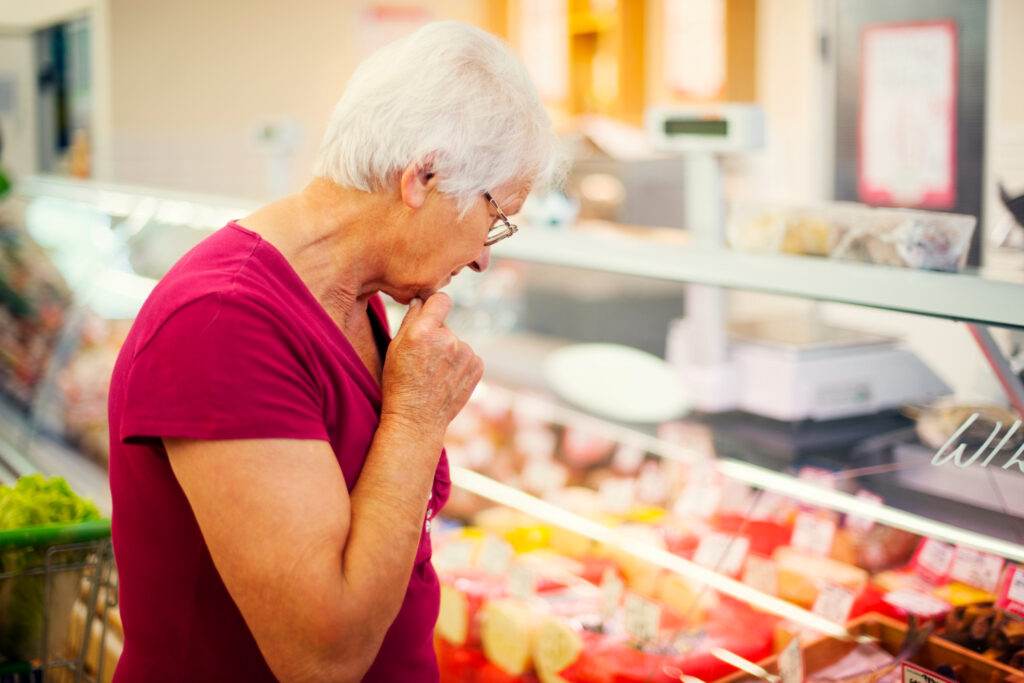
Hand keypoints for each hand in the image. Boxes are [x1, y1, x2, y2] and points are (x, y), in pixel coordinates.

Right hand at [380, 293, 483, 438]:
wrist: (417, 420)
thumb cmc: (399, 384)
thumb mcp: (395, 348)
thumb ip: (410, 320)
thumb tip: (421, 300)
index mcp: (423, 331)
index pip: (440, 300)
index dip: (435, 305)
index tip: (431, 312)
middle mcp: (447, 339)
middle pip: (445, 325)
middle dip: (436, 335)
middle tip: (424, 359)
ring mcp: (466, 353)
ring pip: (456, 343)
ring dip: (449, 352)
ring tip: (434, 374)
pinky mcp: (477, 366)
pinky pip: (468, 356)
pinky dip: (460, 364)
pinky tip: (446, 379)